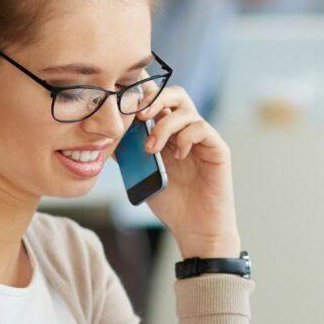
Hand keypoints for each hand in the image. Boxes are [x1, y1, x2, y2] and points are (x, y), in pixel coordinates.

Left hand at [135, 87, 240, 258]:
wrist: (195, 229)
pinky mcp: (217, 149)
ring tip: (151, 149)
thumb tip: (105, 134)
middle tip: (139, 117)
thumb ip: (127, 153)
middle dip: (155, 99)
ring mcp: (203, 139)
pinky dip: (185, 137)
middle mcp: (187, 130)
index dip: (142, 96)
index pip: (158, 101)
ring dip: (164, 126)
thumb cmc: (171, 203)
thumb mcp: (140, 174)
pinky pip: (201, 128)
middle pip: (175, 94)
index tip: (125, 106)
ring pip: (186, 110)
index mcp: (169, 132)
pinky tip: (178, 156)